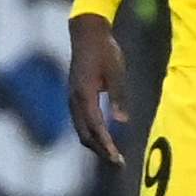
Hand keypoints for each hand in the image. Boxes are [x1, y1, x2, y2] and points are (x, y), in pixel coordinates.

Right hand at [66, 11, 129, 166]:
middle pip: (85, 134)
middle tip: (118, 162)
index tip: (117, 158)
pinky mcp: (75, 96)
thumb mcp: (116, 71)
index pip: (95, 126)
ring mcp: (73, 98)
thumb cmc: (104, 50)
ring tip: (112, 154)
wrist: (86, 33)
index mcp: (84, 94)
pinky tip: (102, 137)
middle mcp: (75, 99)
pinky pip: (80, 122)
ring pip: (81, 129)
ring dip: (95, 144)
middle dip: (101, 150)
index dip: (106, 144)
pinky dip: (91, 134)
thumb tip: (122, 122)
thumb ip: (118, 96)